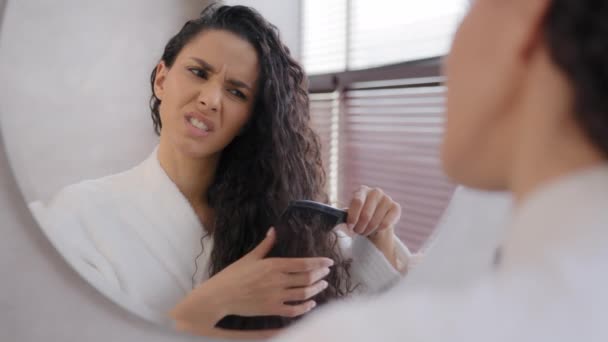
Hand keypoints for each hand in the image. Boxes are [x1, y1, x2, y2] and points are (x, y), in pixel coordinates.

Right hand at [170, 227, 333, 337]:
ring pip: (304, 293)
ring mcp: (275, 296)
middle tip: (327, 272)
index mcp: (273, 265)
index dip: (319, 263)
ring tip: (323, 285)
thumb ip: (265, 245)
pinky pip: (294, 310)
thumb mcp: (250, 257)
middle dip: (320, 274)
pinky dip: (305, 308)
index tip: (329, 262)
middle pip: (307, 278)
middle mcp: (277, 280)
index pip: (303, 263)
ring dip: (317, 289)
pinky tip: (311, 304)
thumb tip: (274, 230)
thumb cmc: (233, 275)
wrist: (220, 296)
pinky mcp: (272, 309)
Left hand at [346, 185, 400, 237]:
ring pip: (375, 221)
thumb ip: (344, 214)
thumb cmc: (359, 217)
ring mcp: (387, 198)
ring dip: (368, 230)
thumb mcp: (350, 214)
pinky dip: (379, 229)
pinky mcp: (396, 207)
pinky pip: (386, 223)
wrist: (375, 223)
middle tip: (357, 232)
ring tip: (365, 231)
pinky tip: (376, 230)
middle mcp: (375, 192)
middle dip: (360, 227)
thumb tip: (336, 218)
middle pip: (366, 214)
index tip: (350, 227)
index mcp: (362, 190)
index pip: (357, 202)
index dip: (353, 217)